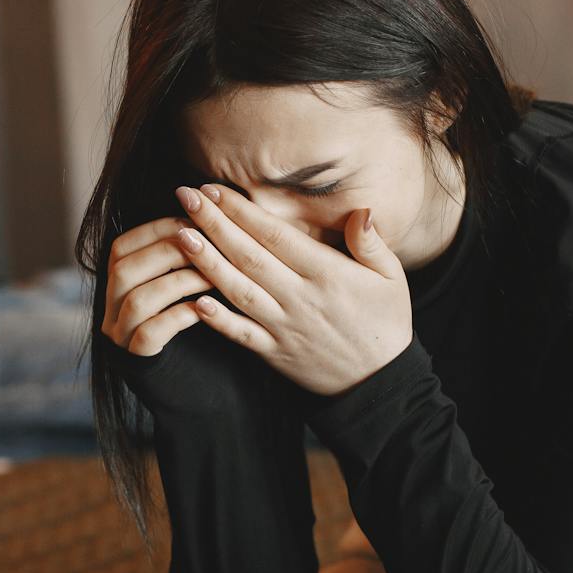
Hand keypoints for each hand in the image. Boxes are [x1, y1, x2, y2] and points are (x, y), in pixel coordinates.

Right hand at [99, 214, 210, 355]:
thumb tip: (202, 206)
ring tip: (213, 275)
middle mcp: (108, 308)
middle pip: (124, 269)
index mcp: (114, 282)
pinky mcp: (136, 362)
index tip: (196, 222)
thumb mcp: (181, 280)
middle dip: (170, 252)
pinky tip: (206, 308)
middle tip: (209, 245)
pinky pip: (149, 334)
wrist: (196, 379)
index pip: (123, 245)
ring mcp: (119, 336)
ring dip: (179, 282)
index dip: (159, 229)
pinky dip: (180, 316)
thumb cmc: (193, 318)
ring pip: (137, 300)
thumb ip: (181, 251)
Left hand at [170, 183, 412, 395]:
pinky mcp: (275, 353)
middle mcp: (301, 298)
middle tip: (185, 197)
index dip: (242, 210)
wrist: (380, 384)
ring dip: (207, 263)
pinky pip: (242, 334)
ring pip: (239, 290)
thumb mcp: (392, 278)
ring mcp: (285, 327)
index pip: (276, 235)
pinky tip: (194, 301)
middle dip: (214, 224)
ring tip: (179, 236)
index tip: (214, 189)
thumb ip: (371, 243)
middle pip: (249, 255)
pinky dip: (218, 320)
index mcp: (327, 274)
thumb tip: (361, 210)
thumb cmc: (386, 323)